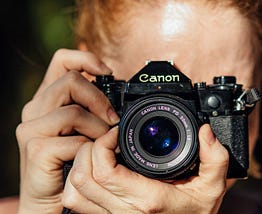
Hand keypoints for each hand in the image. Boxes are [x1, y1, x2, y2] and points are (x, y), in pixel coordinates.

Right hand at [16, 49, 118, 212]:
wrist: (52, 198)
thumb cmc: (73, 161)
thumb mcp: (85, 128)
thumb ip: (93, 109)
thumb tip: (119, 98)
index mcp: (49, 98)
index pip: (62, 60)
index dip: (86, 59)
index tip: (108, 71)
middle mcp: (36, 108)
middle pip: (71, 81)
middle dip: (100, 99)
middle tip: (113, 119)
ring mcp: (32, 128)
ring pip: (73, 111)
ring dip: (97, 128)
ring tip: (103, 142)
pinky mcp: (36, 149)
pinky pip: (73, 140)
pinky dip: (90, 148)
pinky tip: (90, 156)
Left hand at [62, 124, 228, 213]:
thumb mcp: (212, 187)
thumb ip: (215, 158)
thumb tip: (205, 132)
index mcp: (147, 199)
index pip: (104, 171)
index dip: (103, 144)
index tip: (117, 132)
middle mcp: (124, 212)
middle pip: (81, 178)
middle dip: (88, 150)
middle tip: (107, 140)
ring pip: (74, 192)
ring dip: (80, 166)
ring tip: (99, 154)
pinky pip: (78, 202)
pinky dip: (80, 182)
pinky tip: (96, 171)